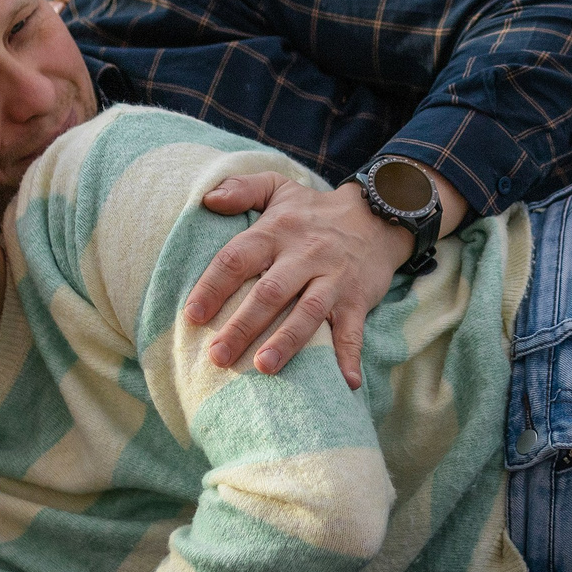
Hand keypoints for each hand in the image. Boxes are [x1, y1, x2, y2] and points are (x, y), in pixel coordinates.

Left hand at [187, 167, 465, 387]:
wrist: (380, 216)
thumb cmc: (316, 211)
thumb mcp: (279, 188)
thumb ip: (242, 188)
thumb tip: (206, 200)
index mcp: (278, 232)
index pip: (238, 258)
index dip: (213, 286)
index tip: (191, 316)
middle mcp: (305, 256)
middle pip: (270, 292)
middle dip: (243, 325)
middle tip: (217, 357)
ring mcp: (333, 279)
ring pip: (308, 312)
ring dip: (287, 341)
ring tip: (264, 368)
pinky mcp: (358, 299)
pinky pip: (353, 330)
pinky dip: (349, 356)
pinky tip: (344, 382)